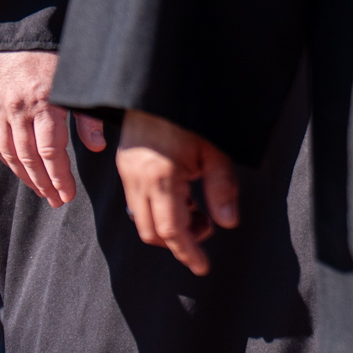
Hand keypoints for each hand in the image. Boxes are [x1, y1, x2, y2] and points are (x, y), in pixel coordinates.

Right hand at [0, 49, 106, 207]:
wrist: (19, 21)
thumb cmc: (55, 48)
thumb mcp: (77, 77)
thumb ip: (86, 114)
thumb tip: (97, 146)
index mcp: (43, 103)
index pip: (50, 153)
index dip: (59, 178)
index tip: (67, 195)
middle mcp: (17, 109)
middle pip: (28, 159)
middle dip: (43, 184)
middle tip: (55, 200)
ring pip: (8, 152)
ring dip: (24, 176)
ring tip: (39, 190)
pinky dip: (5, 157)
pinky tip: (17, 167)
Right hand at [114, 111, 238, 276]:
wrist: (157, 85)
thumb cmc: (190, 116)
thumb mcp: (215, 150)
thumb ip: (222, 189)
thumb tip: (228, 223)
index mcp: (162, 178)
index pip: (173, 232)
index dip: (189, 252)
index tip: (202, 266)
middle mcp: (138, 180)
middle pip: (153, 233)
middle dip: (179, 242)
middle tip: (205, 228)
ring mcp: (127, 173)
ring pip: (141, 219)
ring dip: (167, 226)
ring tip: (194, 208)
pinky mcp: (123, 165)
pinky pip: (136, 201)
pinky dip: (156, 209)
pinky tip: (179, 193)